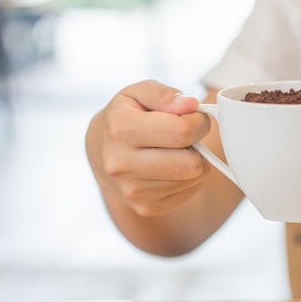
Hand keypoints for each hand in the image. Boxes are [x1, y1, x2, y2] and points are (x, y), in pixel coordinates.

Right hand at [86, 80, 211, 215]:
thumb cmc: (125, 117)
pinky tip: (170, 167)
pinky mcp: (145, 207)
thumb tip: (191, 105)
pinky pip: (190, 192)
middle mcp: (122, 164)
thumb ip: (165, 95)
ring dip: (194, 162)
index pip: (182, 132)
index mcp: (120, 129)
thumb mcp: (139, 93)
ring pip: (194, 178)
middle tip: (184, 137)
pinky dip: (188, 179)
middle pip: (192, 163)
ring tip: (173, 151)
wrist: (101, 153)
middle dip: (197, 146)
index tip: (194, 118)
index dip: (199, 122)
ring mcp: (133, 191)